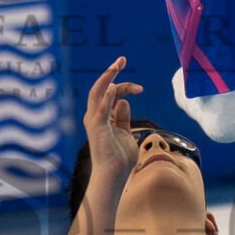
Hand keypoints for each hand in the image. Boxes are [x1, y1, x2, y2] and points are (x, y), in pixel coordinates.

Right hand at [83, 56, 142, 184]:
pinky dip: (106, 96)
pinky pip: (100, 108)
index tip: (140, 88)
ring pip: (97, 92)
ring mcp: (94, 121)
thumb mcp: (125, 132)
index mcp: (101, 117)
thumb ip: (123, 117)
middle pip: (101, 88)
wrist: (114, 175)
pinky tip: (114, 85)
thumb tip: (125, 101)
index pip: (111, 94)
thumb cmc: (120, 158)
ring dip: (107, 77)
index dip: (125, 86)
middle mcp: (95, 116)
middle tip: (122, 59)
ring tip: (117, 64)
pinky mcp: (97, 127)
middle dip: (111, 72)